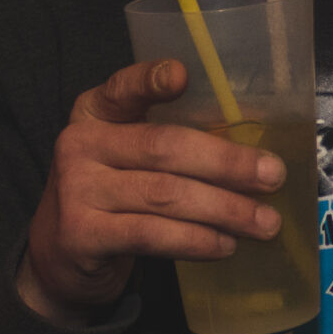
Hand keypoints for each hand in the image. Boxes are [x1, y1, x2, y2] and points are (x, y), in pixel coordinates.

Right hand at [19, 59, 286, 326]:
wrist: (59, 257)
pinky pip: (151, 235)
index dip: (151, 80)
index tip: (183, 76)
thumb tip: (255, 150)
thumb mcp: (127, 156)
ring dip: (224, 209)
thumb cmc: (112, 195)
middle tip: (273, 176)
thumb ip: (171, 142)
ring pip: (164, 195)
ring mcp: (76, 190)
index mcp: (95, 112)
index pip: (123, 88)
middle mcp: (79, 144)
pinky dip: (195, 240)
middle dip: (226, 162)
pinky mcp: (82, 235)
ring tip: (264, 222)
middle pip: (162, 147)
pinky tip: (225, 245)